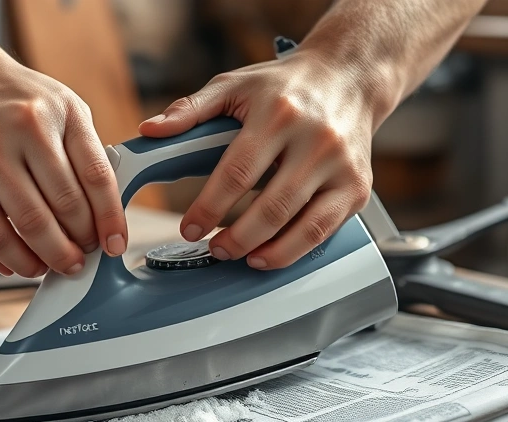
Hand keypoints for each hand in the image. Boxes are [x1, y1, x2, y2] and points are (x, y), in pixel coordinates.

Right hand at [0, 52, 126, 276]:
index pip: (92, 179)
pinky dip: (8, 260)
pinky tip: (23, 263)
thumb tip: (107, 216)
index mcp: (43, 118)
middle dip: (76, 245)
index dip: (109, 219)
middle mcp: (5, 140)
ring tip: (57, 265)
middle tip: (83, 256)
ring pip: (18, 232)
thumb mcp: (67, 108)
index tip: (114, 243)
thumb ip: (90, 156)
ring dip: (44, 260)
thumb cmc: (18, 99)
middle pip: (55, 212)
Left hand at [139, 51, 380, 269]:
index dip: (210, 207)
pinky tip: (268, 256)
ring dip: (265, 251)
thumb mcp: (235, 84)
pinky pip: (324, 231)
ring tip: (238, 256)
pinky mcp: (358, 187)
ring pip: (302, 225)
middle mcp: (316, 140)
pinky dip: (294, 251)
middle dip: (237, 237)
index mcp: (279, 113)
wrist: (347, 78)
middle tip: (214, 248)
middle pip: (272, 205)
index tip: (190, 228)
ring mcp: (341, 166)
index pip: (238, 172)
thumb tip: (149, 131)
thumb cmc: (285, 86)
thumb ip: (190, 109)